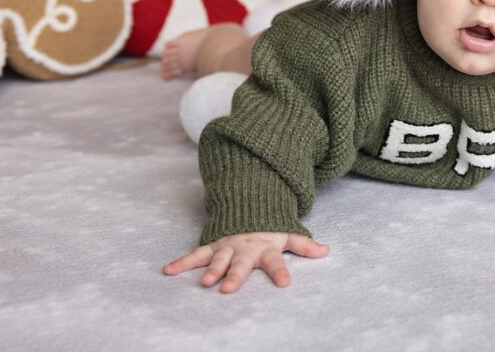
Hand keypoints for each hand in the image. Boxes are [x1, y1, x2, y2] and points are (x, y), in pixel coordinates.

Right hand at [163, 231, 329, 292]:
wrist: (247, 206)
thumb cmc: (268, 229)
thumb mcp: (287, 234)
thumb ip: (304, 245)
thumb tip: (326, 251)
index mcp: (265, 248)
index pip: (276, 261)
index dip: (280, 271)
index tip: (285, 283)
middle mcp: (245, 248)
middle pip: (241, 264)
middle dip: (235, 275)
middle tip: (228, 289)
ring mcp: (227, 247)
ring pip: (217, 259)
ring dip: (211, 269)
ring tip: (205, 282)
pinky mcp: (212, 245)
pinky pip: (195, 254)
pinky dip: (182, 262)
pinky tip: (168, 270)